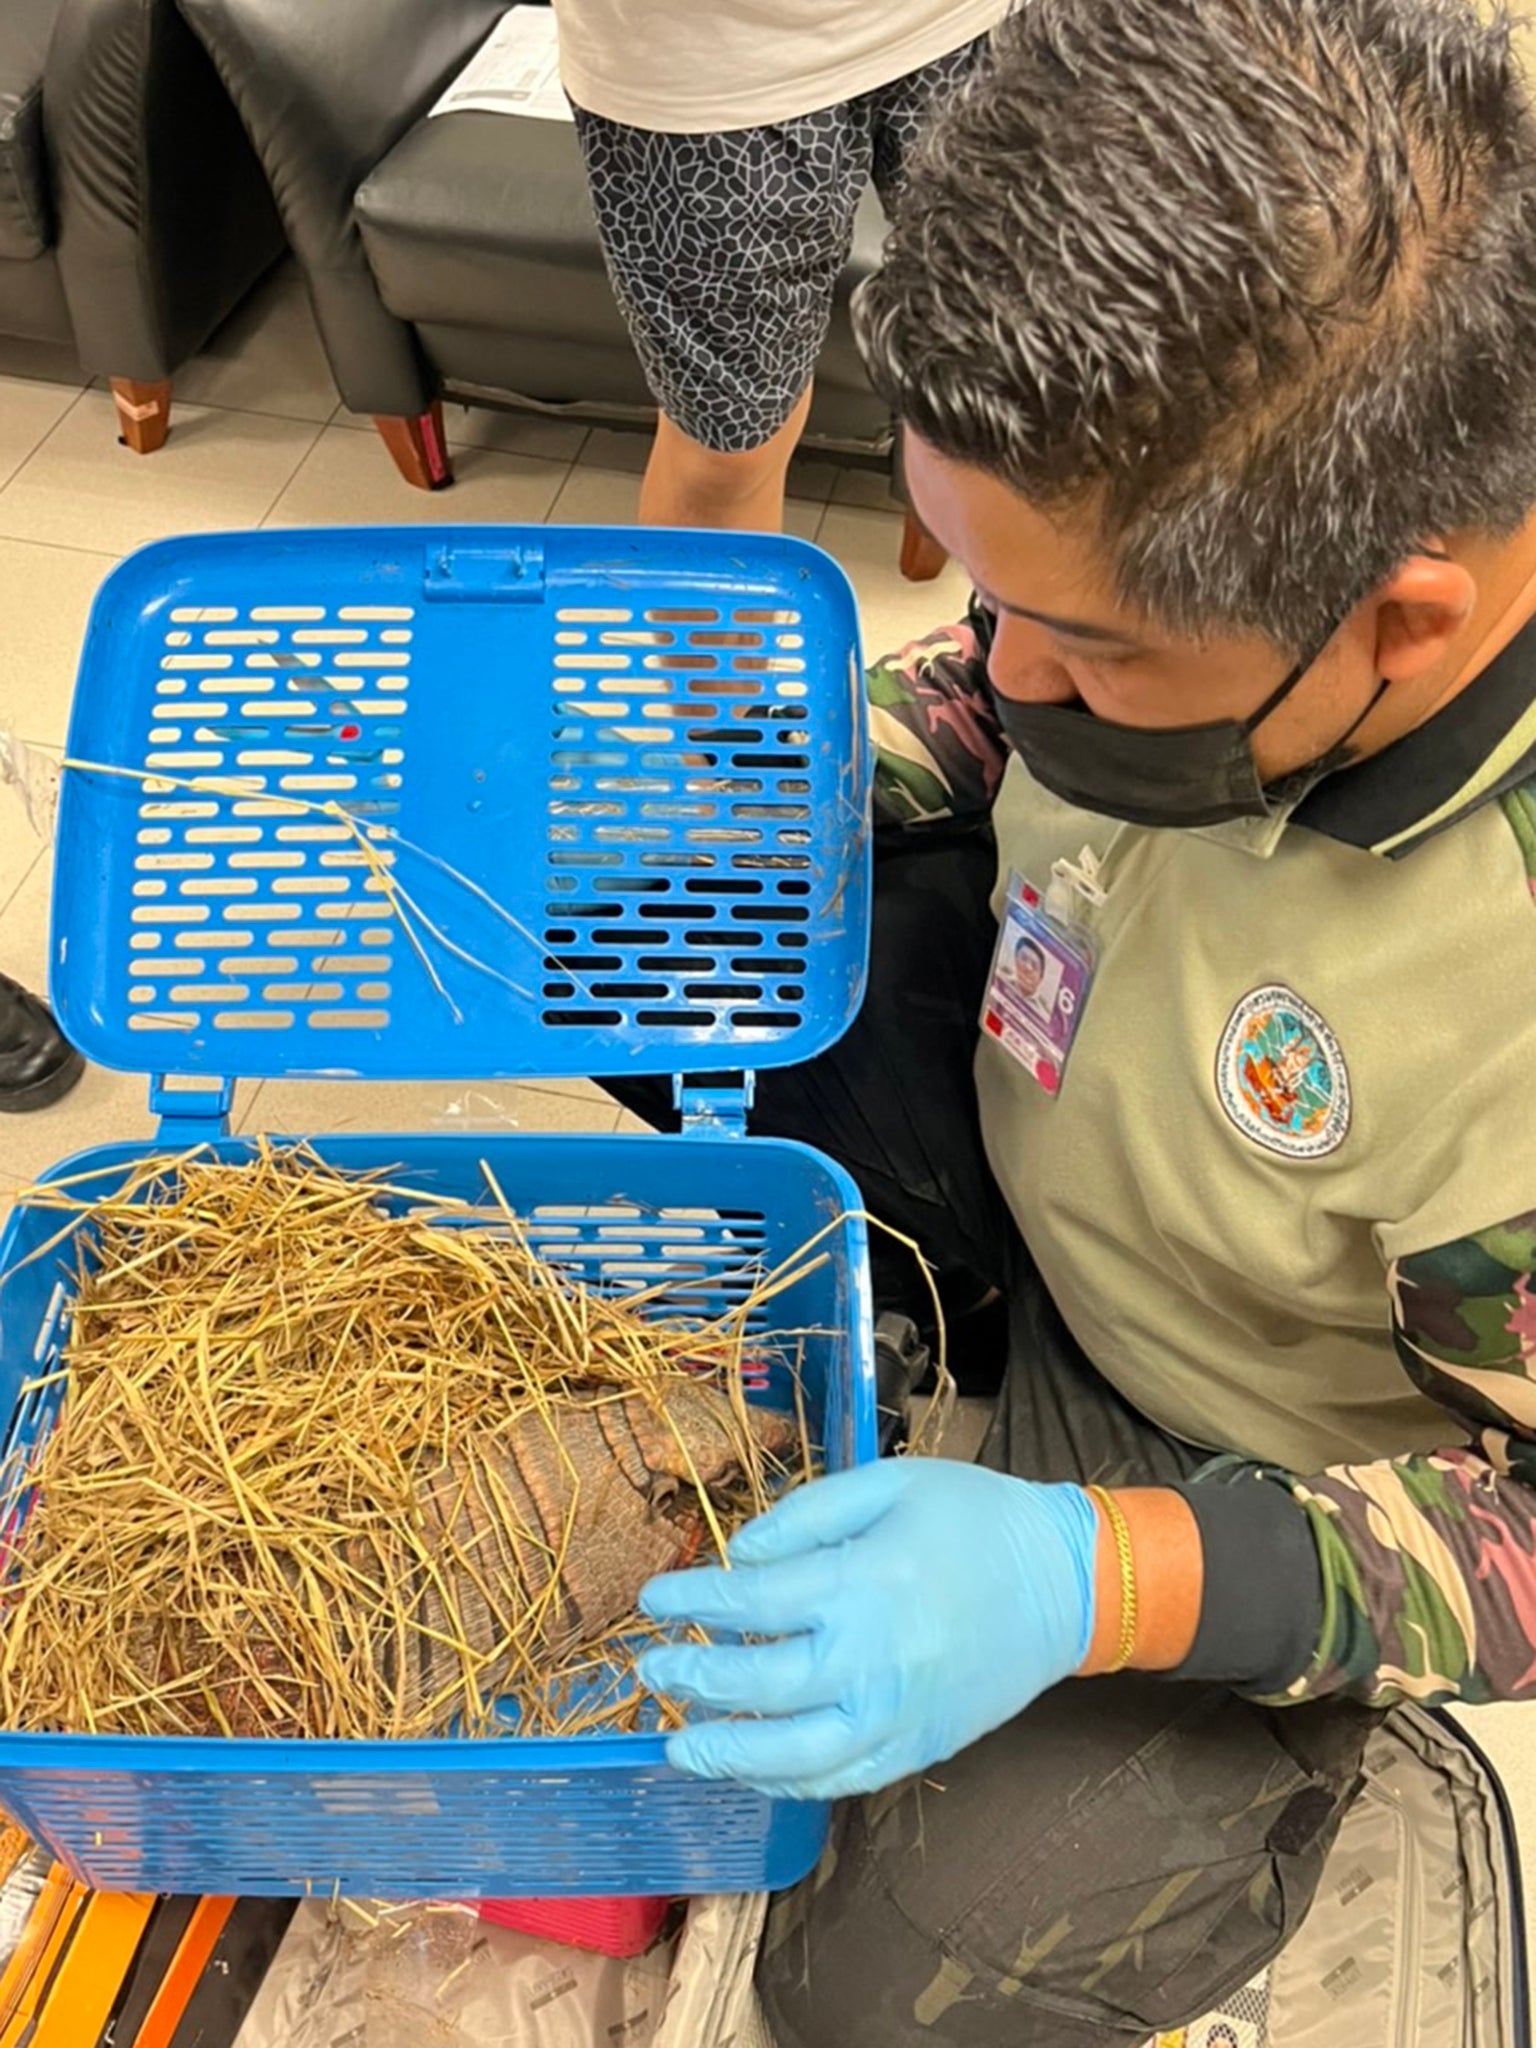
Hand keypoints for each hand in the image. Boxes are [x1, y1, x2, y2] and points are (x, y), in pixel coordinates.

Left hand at [637, 1459, 1097, 1800]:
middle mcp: (875, 1657)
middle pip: (762, 1681)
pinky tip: (750, 1767)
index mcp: (865, 1580)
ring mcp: (897, 1714)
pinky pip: (839, 1779)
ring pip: (794, 1753)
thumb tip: (741, 1554)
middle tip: (650, 1667)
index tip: (652, 1598)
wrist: (1066, 1583)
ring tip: (680, 1742)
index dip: (693, 1602)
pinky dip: (786, 1780)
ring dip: (727, 1751)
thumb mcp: (891, 1481)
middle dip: (695, 1677)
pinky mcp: (917, 1747)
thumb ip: (808, 1512)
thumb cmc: (975, 1518)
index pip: (754, 1600)